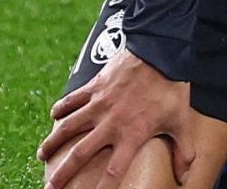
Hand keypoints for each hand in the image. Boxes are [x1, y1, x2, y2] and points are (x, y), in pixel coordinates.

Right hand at [37, 49, 196, 188]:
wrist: (160, 51)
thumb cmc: (171, 88)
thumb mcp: (181, 122)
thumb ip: (183, 150)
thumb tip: (185, 175)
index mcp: (131, 134)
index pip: (113, 171)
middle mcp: (111, 122)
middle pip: (80, 154)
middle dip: (63, 173)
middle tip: (51, 187)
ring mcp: (99, 104)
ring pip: (69, 127)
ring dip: (53, 142)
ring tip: (41, 155)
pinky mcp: (94, 86)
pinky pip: (73, 99)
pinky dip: (61, 108)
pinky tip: (53, 116)